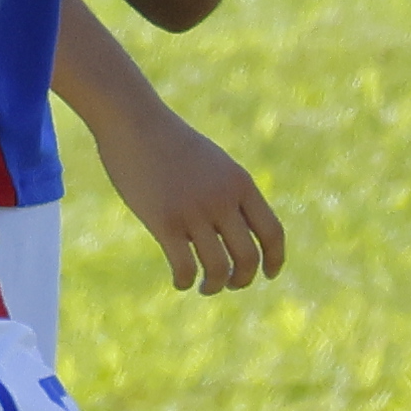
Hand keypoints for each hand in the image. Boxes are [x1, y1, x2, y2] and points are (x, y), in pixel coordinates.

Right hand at [80, 89, 286, 293]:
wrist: (135, 123)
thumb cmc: (171, 143)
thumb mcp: (213, 163)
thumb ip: (229, 191)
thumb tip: (237, 229)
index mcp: (240, 184)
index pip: (273, 232)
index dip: (275, 260)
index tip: (268, 274)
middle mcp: (222, 199)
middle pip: (249, 257)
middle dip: (243, 279)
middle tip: (231, 284)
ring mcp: (194, 211)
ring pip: (219, 268)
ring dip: (215, 285)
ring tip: (205, 287)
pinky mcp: (164, 222)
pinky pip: (185, 267)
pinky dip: (186, 282)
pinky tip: (180, 282)